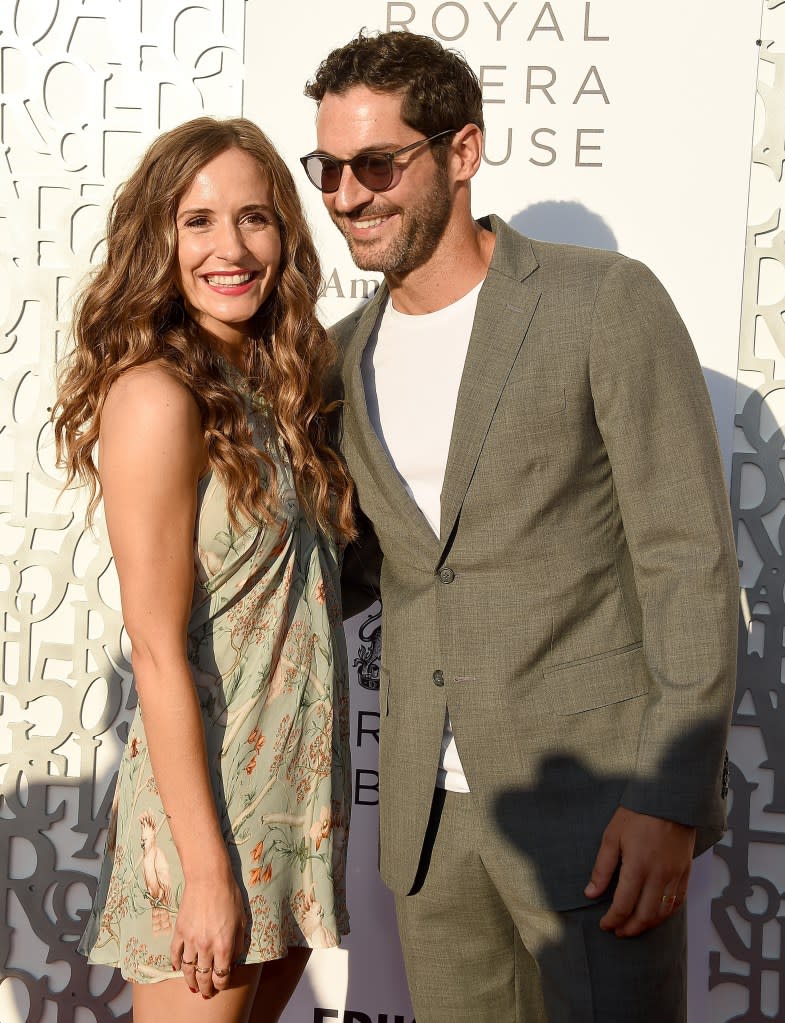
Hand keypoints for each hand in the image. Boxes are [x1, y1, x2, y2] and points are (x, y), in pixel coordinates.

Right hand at [170, 873, 246, 997]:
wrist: (208, 878)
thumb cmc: (229, 896)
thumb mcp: (242, 920)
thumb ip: (238, 943)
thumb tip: (233, 959)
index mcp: (224, 946)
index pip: (221, 975)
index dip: (222, 984)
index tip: (222, 984)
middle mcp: (206, 947)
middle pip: (203, 977)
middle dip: (206, 988)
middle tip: (206, 992)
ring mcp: (190, 940)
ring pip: (188, 970)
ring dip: (190, 981)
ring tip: (193, 987)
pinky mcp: (179, 931)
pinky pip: (175, 954)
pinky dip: (176, 963)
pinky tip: (178, 968)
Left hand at [584, 807, 695, 936]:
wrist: (668, 799)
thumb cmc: (636, 815)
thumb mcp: (611, 836)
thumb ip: (602, 868)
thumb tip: (590, 893)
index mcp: (637, 866)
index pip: (623, 905)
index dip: (612, 920)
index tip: (604, 925)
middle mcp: (658, 875)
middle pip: (645, 916)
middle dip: (629, 928)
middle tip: (617, 931)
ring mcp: (675, 875)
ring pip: (663, 913)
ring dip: (647, 925)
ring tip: (634, 926)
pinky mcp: (686, 872)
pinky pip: (678, 902)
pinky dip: (665, 914)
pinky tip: (655, 914)